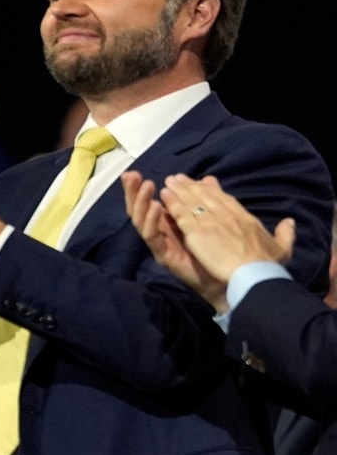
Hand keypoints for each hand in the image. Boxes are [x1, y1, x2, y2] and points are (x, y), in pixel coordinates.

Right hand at [122, 171, 227, 309]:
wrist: (231, 280)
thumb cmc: (222, 252)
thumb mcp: (213, 219)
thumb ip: (206, 200)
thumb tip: (206, 179)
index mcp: (170, 223)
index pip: (149, 201)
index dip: (141, 188)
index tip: (133, 171)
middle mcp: (161, 233)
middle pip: (139, 210)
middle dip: (133, 192)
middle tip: (130, 176)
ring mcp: (161, 244)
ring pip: (141, 221)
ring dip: (142, 202)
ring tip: (147, 186)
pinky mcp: (164, 256)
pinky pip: (152, 237)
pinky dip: (152, 221)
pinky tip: (157, 206)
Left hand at [159, 174, 294, 279]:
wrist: (255, 276)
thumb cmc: (268, 265)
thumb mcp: (281, 248)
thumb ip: (285, 233)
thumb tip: (290, 221)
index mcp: (245, 219)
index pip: (225, 200)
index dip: (212, 191)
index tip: (203, 183)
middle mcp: (227, 216)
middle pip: (205, 197)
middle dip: (191, 186)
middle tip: (178, 178)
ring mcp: (211, 223)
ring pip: (191, 202)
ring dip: (178, 191)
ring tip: (168, 183)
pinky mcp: (197, 233)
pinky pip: (181, 215)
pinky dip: (172, 205)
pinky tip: (163, 198)